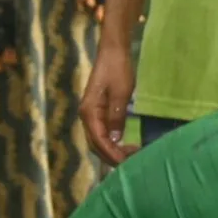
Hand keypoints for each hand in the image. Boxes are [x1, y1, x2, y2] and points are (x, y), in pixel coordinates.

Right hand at [81, 40, 137, 165]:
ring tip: (130, 157)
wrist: (112, 53)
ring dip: (111, 151)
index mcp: (89, 112)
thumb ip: (116, 117)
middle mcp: (86, 115)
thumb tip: (115, 139)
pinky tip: (123, 145)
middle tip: (131, 164)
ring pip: (97, 140)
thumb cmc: (117, 70)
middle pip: (95, 144)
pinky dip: (111, 142)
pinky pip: (101, 132)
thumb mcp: (120, 94)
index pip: (99, 140)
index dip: (112, 154)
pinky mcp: (97, 111)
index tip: (127, 163)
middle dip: (111, 156)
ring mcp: (91, 113)